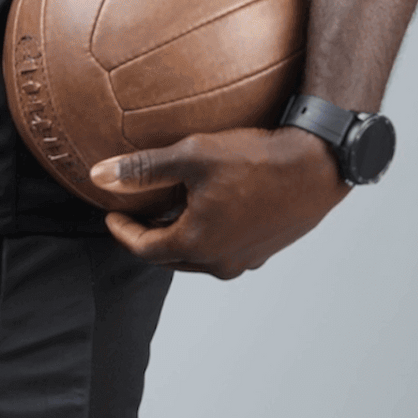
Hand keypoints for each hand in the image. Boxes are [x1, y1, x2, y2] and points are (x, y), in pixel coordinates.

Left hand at [90, 126, 346, 277]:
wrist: (317, 165)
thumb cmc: (256, 159)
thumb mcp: (191, 155)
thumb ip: (144, 169)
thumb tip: (101, 176)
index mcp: (196, 244)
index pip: (144, 249)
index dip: (122, 231)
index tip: (111, 214)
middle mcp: (219, 262)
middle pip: (169, 257)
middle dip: (147, 237)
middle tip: (135, 213)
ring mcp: (244, 260)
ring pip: (197, 255)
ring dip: (178, 236)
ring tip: (168, 209)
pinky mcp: (264, 250)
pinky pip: (223, 249)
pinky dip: (205, 235)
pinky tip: (207, 208)